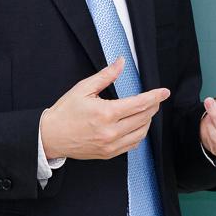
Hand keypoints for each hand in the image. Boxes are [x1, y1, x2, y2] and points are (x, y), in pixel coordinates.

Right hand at [40, 58, 170, 160]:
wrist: (50, 137)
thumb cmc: (65, 112)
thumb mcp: (83, 88)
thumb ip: (106, 75)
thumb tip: (121, 62)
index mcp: (106, 113)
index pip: (139, 104)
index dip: (155, 97)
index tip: (164, 92)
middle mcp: (111, 132)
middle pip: (144, 118)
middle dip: (153, 106)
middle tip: (155, 99)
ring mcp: (111, 145)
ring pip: (141, 133)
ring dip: (147, 120)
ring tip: (146, 111)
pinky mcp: (109, 153)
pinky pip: (133, 144)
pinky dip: (139, 134)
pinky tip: (137, 125)